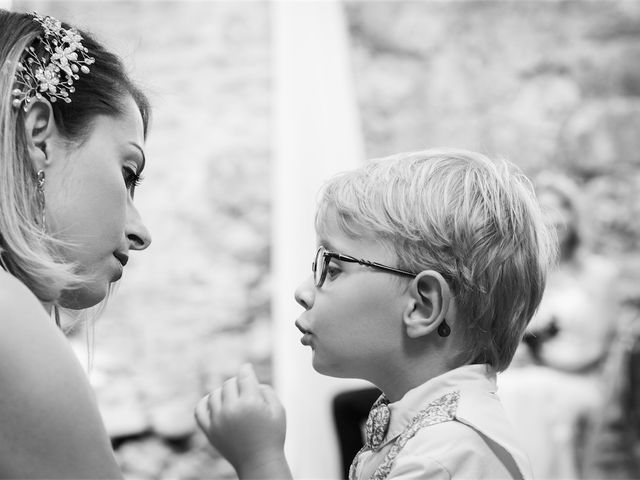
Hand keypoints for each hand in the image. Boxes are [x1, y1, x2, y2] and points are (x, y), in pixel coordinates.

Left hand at [195, 364, 291, 478]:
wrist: (259, 463)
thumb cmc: (272, 435)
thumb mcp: (279, 409)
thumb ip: (266, 389)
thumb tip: (250, 379)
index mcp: (250, 402)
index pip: (244, 375)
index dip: (247, 369)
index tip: (247, 369)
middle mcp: (231, 409)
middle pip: (229, 383)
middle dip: (238, 384)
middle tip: (246, 392)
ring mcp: (218, 420)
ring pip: (215, 393)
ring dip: (224, 393)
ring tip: (234, 400)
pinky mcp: (209, 431)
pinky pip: (200, 409)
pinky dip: (205, 402)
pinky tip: (215, 403)